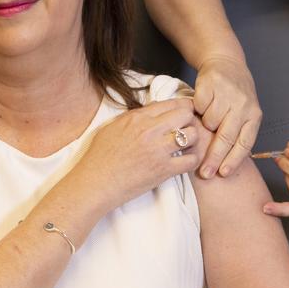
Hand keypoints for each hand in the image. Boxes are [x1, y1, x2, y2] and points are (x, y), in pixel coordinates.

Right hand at [70, 98, 204, 211]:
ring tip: (187, 146)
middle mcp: (150, 130)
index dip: (182, 106)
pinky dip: (193, 160)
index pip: (170, 103)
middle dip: (190, 120)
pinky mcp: (163, 170)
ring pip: (192, 135)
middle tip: (187, 129)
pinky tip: (186, 161)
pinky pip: (191, 160)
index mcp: (137, 118)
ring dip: (193, 139)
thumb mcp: (112, 127)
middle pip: (185, 114)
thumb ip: (134, 117)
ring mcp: (158, 150)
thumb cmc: (99, 157)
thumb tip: (153, 109)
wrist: (95, 183)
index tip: (185, 112)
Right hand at [193, 55, 261, 178]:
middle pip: (226, 137)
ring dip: (205, 125)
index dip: (233, 160)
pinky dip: (197, 109)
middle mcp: (243, 105)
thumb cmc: (235, 95)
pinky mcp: (210, 84)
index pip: (245, 143)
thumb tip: (224, 164)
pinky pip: (198, 107)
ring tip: (206, 118)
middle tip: (205, 173)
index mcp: (254, 115)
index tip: (223, 174)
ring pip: (210, 122)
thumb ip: (237, 133)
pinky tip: (201, 105)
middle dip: (214, 158)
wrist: (226, 62)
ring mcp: (227, 94)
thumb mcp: (244, 113)